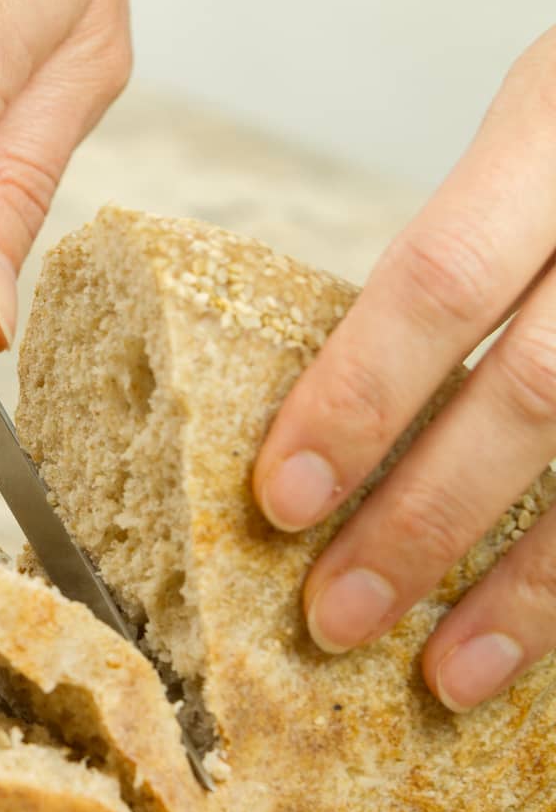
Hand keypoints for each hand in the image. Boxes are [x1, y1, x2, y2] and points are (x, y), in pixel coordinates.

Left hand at [253, 26, 555, 711]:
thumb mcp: (532, 137)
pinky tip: (534, 636)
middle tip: (335, 617)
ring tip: (450, 674)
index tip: (281, 499)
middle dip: (425, 521)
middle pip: (535, 396)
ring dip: (531, 590)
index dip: (357, 399)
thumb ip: (463, 249)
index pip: (438, 284)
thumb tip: (334, 408)